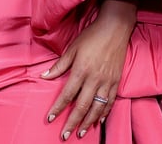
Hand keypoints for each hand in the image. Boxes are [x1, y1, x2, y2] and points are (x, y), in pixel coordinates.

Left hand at [41, 0, 135, 139]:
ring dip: (88, 122)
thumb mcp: (72, 48)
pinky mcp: (116, 81)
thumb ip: (59, 65)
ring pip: (97, 108)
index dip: (58, 108)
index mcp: (81, 70)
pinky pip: (110, 102)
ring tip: (81, 133)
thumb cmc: (91, 36)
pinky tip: (98, 121)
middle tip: (65, 135)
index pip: (67, 95)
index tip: (50, 119)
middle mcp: (94, 79)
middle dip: (72, 123)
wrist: (115, 28)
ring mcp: (107, 81)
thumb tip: (44, 76)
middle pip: (82, 106)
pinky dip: (104, 113)